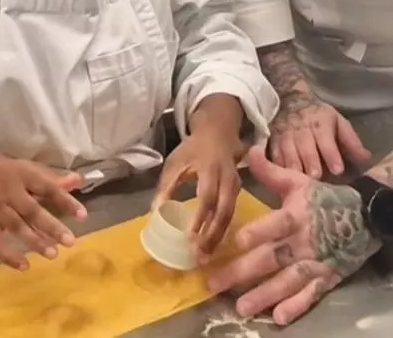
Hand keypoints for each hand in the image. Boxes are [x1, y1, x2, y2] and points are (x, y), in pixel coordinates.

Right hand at [0, 152, 88, 269]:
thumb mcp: (22, 167)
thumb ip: (50, 177)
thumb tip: (77, 180)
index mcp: (21, 173)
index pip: (46, 186)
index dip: (64, 200)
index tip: (82, 215)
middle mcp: (9, 190)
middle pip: (32, 210)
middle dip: (51, 226)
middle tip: (70, 241)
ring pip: (16, 226)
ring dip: (34, 241)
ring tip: (53, 254)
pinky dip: (8, 255)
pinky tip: (23, 266)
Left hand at [152, 126, 244, 260]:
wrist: (219, 133)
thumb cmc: (193, 149)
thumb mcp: (175, 162)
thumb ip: (166, 186)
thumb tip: (154, 212)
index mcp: (210, 169)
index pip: (207, 197)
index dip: (199, 218)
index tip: (189, 238)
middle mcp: (227, 180)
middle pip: (223, 212)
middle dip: (211, 235)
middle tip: (199, 256)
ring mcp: (236, 187)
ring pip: (229, 217)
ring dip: (217, 238)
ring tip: (205, 257)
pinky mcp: (238, 193)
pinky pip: (231, 215)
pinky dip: (221, 232)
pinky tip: (212, 246)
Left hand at [206, 146, 378, 324]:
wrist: (369, 217)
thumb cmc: (327, 199)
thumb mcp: (300, 182)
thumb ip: (272, 171)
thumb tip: (250, 150)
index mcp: (297, 215)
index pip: (277, 224)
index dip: (259, 232)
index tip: (237, 241)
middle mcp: (305, 242)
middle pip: (272, 258)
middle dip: (242, 272)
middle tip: (213, 283)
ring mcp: (316, 263)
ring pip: (288, 281)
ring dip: (264, 295)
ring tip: (241, 307)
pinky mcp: (327, 279)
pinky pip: (310, 295)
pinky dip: (296, 307)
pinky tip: (278, 318)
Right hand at [270, 93, 371, 177]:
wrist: (290, 100)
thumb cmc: (319, 117)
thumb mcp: (339, 123)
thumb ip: (351, 142)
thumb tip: (367, 160)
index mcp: (321, 123)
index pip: (326, 139)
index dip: (331, 154)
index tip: (338, 170)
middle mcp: (302, 127)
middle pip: (305, 145)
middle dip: (311, 161)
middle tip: (316, 177)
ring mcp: (285, 133)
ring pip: (288, 150)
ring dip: (293, 165)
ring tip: (298, 180)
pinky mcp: (272, 139)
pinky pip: (273, 152)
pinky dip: (276, 164)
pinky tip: (281, 176)